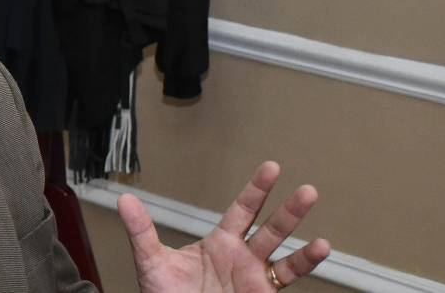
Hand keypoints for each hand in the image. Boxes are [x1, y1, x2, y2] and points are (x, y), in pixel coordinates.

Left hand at [118, 161, 330, 290]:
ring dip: (302, 237)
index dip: (257, 189)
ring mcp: (254, 276)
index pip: (242, 210)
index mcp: (220, 243)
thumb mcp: (151, 261)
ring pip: (283, 252)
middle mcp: (242, 256)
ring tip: (319, 229)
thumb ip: (141, 230)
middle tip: (307, 190)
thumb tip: (124, 199)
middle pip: (270, 227)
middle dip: (289, 210)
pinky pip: (287, 277)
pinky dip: (305, 263)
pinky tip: (320, 248)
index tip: (272, 168)